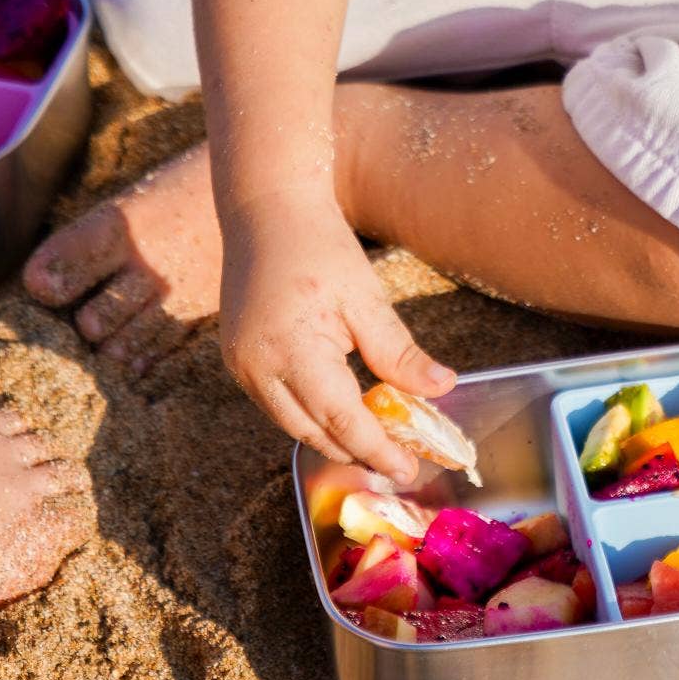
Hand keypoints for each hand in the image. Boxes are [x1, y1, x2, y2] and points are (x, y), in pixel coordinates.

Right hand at [216, 182, 453, 475]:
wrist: (266, 210)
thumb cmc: (320, 246)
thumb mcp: (367, 297)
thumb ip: (399, 351)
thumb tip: (441, 388)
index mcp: (291, 349)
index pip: (341, 420)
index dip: (378, 449)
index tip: (408, 469)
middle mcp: (256, 367)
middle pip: (313, 432)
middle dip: (358, 450)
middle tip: (401, 458)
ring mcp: (240, 366)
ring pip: (292, 425)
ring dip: (333, 436)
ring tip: (377, 438)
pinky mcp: (237, 361)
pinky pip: (277, 405)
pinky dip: (310, 414)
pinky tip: (342, 409)